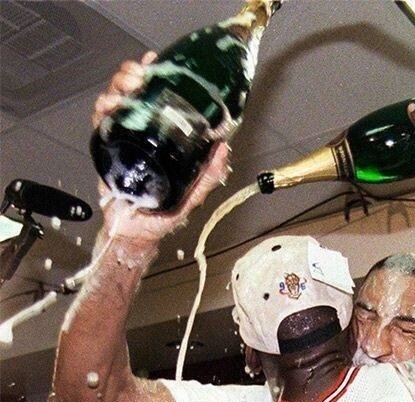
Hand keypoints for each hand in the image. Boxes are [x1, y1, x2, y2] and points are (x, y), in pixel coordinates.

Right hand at [92, 53, 230, 244]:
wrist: (134, 234)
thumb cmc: (161, 217)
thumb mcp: (192, 196)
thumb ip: (209, 176)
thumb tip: (225, 149)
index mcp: (161, 139)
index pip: (155, 99)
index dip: (154, 76)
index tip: (155, 63)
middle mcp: (140, 135)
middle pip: (131, 93)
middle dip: (131, 76)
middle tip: (138, 76)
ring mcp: (122, 141)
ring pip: (114, 101)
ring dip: (117, 88)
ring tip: (125, 89)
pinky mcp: (106, 151)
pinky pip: (100, 123)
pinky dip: (102, 110)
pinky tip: (108, 107)